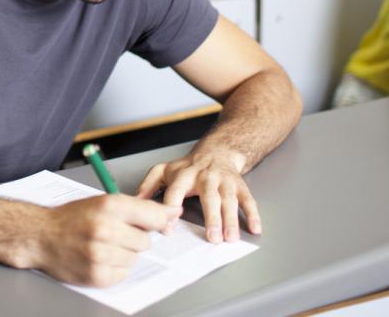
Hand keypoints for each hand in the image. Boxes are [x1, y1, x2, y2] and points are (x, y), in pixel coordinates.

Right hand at [32, 194, 180, 286]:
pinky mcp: (96, 275)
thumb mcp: (102, 202)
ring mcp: (100, 254)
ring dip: (123, 253)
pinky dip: (115, 268)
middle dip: (134, 237)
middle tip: (115, 233)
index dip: (160, 220)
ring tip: (103, 245)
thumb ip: (136, 208)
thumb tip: (171, 214)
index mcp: (108, 206)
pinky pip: (123, 273)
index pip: (153, 216)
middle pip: (145, 241)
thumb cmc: (71, 218)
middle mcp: (105, 229)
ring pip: (134, 258)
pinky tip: (99, 258)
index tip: (163, 222)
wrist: (40, 236)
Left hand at [136, 150, 260, 243]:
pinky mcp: (240, 185)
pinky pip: (248, 200)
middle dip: (211, 217)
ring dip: (231, 219)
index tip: (169, 228)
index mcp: (184, 175)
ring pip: (229, 200)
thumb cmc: (188, 167)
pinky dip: (253, 214)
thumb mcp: (164, 171)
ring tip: (230, 238)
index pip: (175, 192)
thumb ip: (148, 186)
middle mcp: (205, 177)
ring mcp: (224, 181)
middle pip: (209, 197)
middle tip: (212, 237)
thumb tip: (134, 202)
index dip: (170, 209)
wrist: (216, 151)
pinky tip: (254, 228)